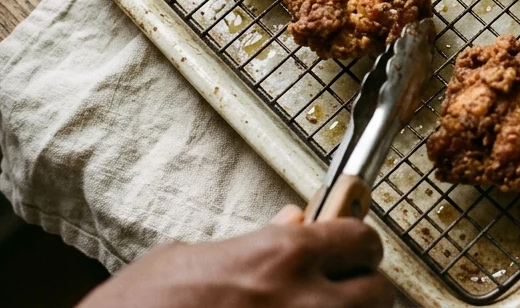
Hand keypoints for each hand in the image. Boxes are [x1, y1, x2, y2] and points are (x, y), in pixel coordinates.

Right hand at [76, 208, 394, 307]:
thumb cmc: (139, 306)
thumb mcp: (191, 258)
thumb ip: (254, 240)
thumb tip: (294, 220)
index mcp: (282, 255)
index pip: (361, 239)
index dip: (357, 246)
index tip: (352, 252)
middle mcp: (304, 301)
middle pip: (380, 292)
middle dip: (365, 291)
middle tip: (343, 294)